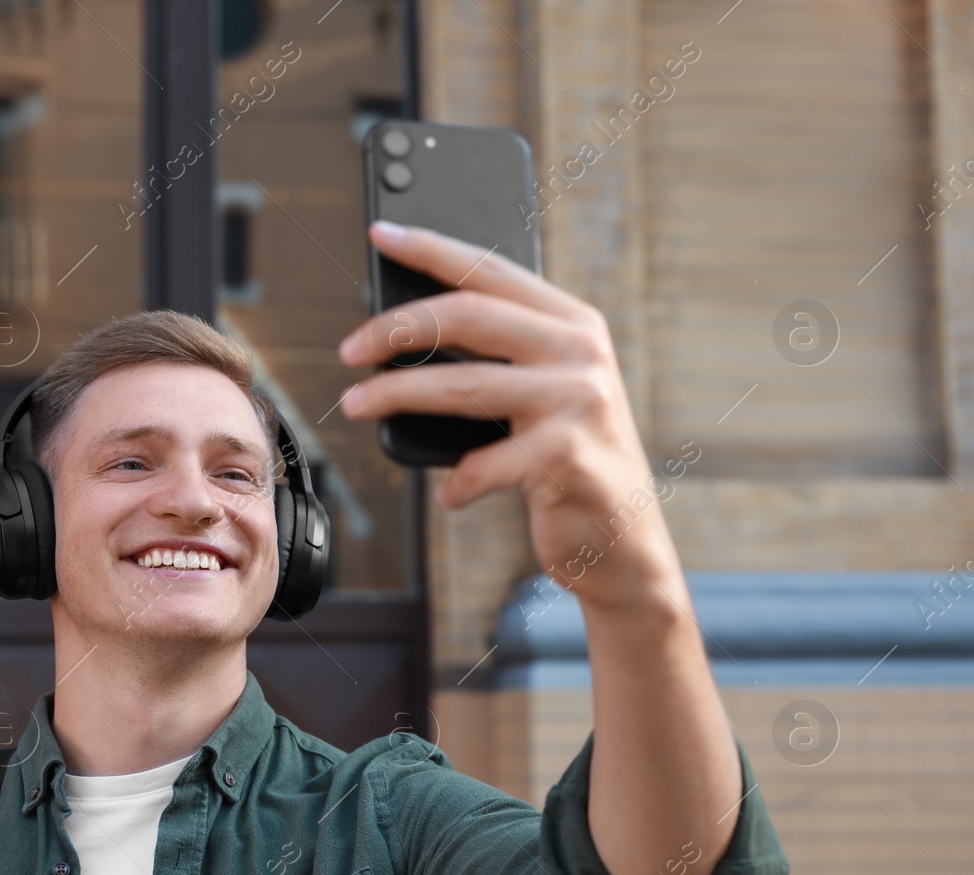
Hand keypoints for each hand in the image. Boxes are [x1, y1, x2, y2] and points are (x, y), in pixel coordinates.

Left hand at [337, 220, 685, 611]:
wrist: (625, 542)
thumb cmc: (566, 461)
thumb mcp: (543, 395)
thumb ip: (498, 357)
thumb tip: (401, 333)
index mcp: (572, 322)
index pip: (489, 269)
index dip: (430, 248)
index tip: (379, 233)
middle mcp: (581, 350)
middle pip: (467, 316)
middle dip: (394, 328)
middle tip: (348, 350)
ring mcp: (578, 401)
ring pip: (461, 385)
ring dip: (395, 395)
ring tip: (354, 404)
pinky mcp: (566, 457)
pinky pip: (482, 463)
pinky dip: (456, 483)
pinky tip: (449, 495)